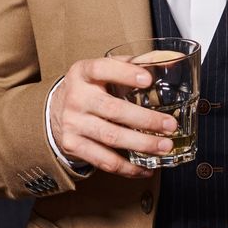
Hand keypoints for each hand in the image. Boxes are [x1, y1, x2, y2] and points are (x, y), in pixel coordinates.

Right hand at [48, 56, 178, 176]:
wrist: (56, 110)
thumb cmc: (91, 88)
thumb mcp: (103, 71)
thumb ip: (133, 64)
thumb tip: (171, 60)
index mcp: (83, 73)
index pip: (102, 69)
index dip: (124, 73)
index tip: (148, 80)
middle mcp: (75, 97)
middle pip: (113, 109)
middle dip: (146, 119)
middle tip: (170, 125)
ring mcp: (73, 123)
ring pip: (111, 137)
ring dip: (142, 144)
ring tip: (164, 147)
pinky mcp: (72, 145)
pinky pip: (104, 160)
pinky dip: (128, 167)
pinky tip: (145, 167)